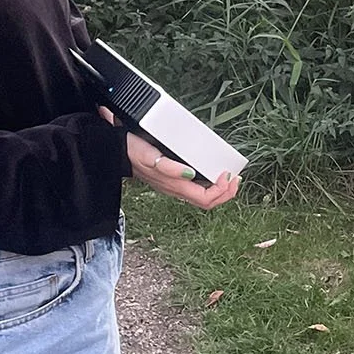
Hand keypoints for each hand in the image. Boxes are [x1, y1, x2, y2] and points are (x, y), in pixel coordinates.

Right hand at [100, 109, 240, 210]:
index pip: (205, 199)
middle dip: (226, 193)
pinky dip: (210, 183)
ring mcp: (175, 186)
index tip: (228, 175)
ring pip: (203, 197)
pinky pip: (197, 188)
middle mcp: (177, 190)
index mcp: (175, 187)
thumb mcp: (150, 157)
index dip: (221, 191)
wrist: (117, 151)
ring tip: (230, 178)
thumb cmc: (133, 153)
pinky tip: (213, 173)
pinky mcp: (173, 179)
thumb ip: (168, 168)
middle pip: (208, 202)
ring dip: (220, 190)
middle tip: (236, 178)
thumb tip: (190, 174)